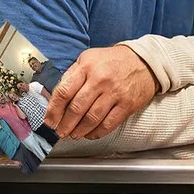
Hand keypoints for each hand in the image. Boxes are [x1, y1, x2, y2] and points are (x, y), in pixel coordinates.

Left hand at [47, 45, 161, 139]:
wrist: (144, 61)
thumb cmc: (112, 61)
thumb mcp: (89, 59)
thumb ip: (72, 76)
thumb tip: (56, 98)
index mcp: (86, 66)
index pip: (64, 91)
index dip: (54, 110)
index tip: (49, 121)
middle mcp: (100, 79)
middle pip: (76, 108)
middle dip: (65, 124)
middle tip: (60, 132)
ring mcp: (115, 92)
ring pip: (92, 118)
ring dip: (79, 131)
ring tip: (74, 135)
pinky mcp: (127, 104)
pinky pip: (109, 124)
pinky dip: (97, 133)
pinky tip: (90, 134)